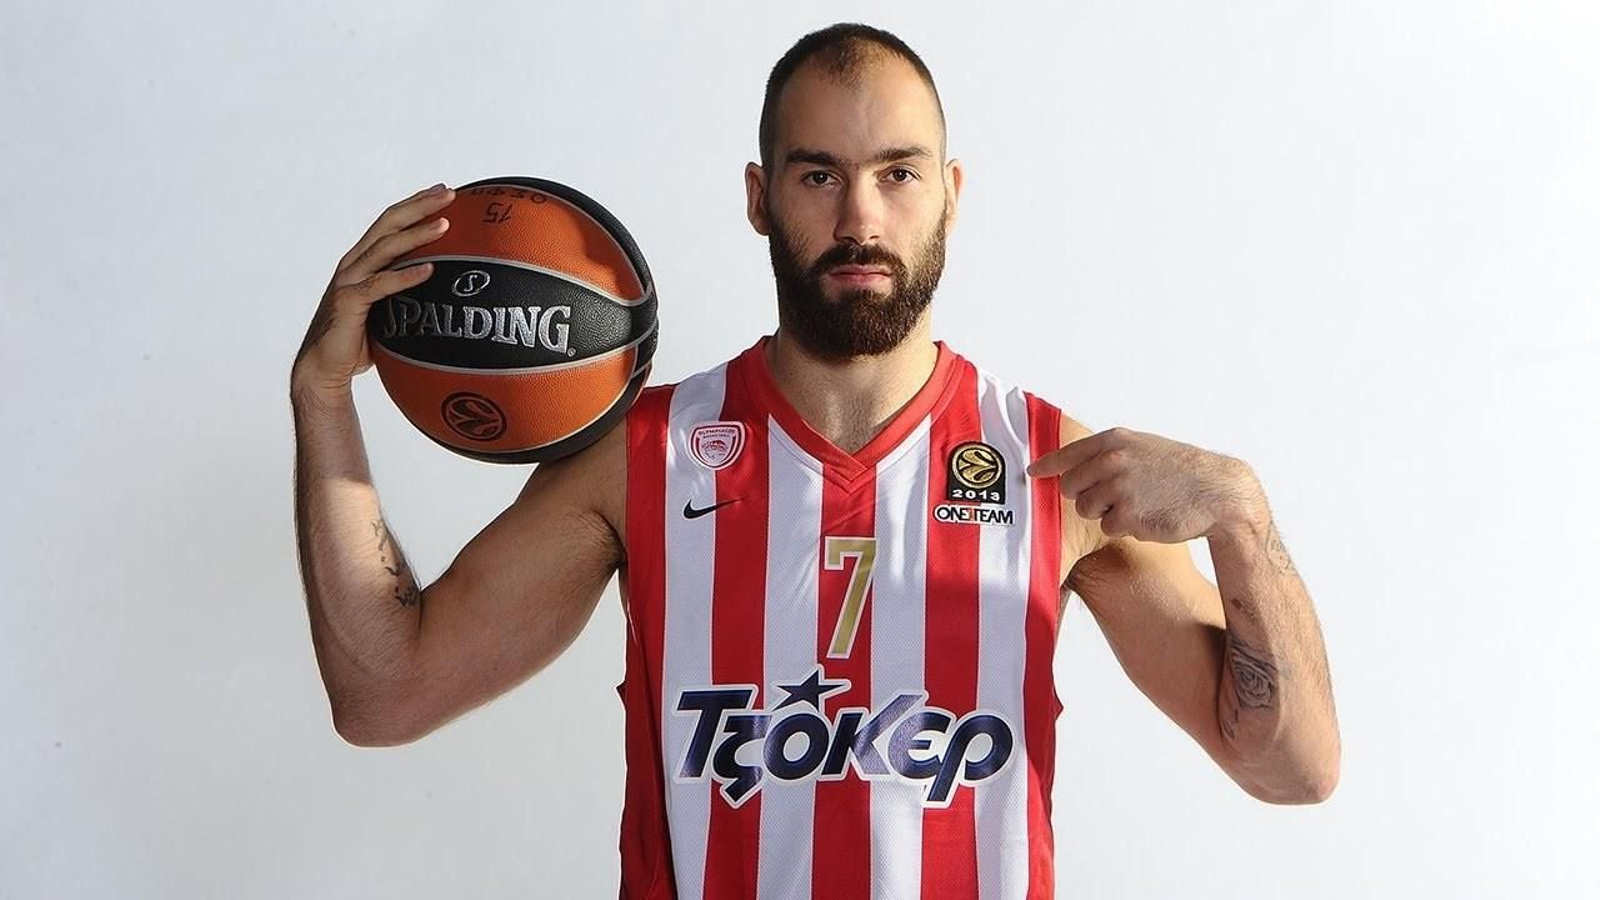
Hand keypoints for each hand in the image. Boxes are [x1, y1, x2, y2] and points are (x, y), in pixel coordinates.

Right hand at [290, 182, 455, 396]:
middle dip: (419, 206)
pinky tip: (430, 270)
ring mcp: (349, 280)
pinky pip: (381, 284)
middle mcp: (354, 263)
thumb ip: (407, 296)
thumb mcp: (388, 312)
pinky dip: (406, 276)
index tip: (442, 191)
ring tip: (445, 224)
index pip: (390, 223)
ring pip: (385, 248)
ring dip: (416, 234)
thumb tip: (445, 296)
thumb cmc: (358, 341)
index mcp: (362, 260)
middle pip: (389, 224)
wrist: (324, 368)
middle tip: (449, 193)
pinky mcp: (348, 300)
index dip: (414, 204)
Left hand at [1025, 426, 1265, 542]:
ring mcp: (1118, 488)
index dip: (1047, 465)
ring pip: (1086, 510)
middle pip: (1070, 487)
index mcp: (1115, 441)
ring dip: (1106, 513)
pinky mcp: (1126, 516)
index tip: (1032, 472)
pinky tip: (1148, 516)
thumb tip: (1077, 468)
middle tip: (1115, 497)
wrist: (1218, 492)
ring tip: (1138, 504)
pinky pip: (1107, 528)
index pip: (1068, 454)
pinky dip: (1125, 527)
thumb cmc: (1182, 472)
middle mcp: (1111, 462)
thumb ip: (1110, 455)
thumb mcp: (1145, 449)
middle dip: (1086, 496)